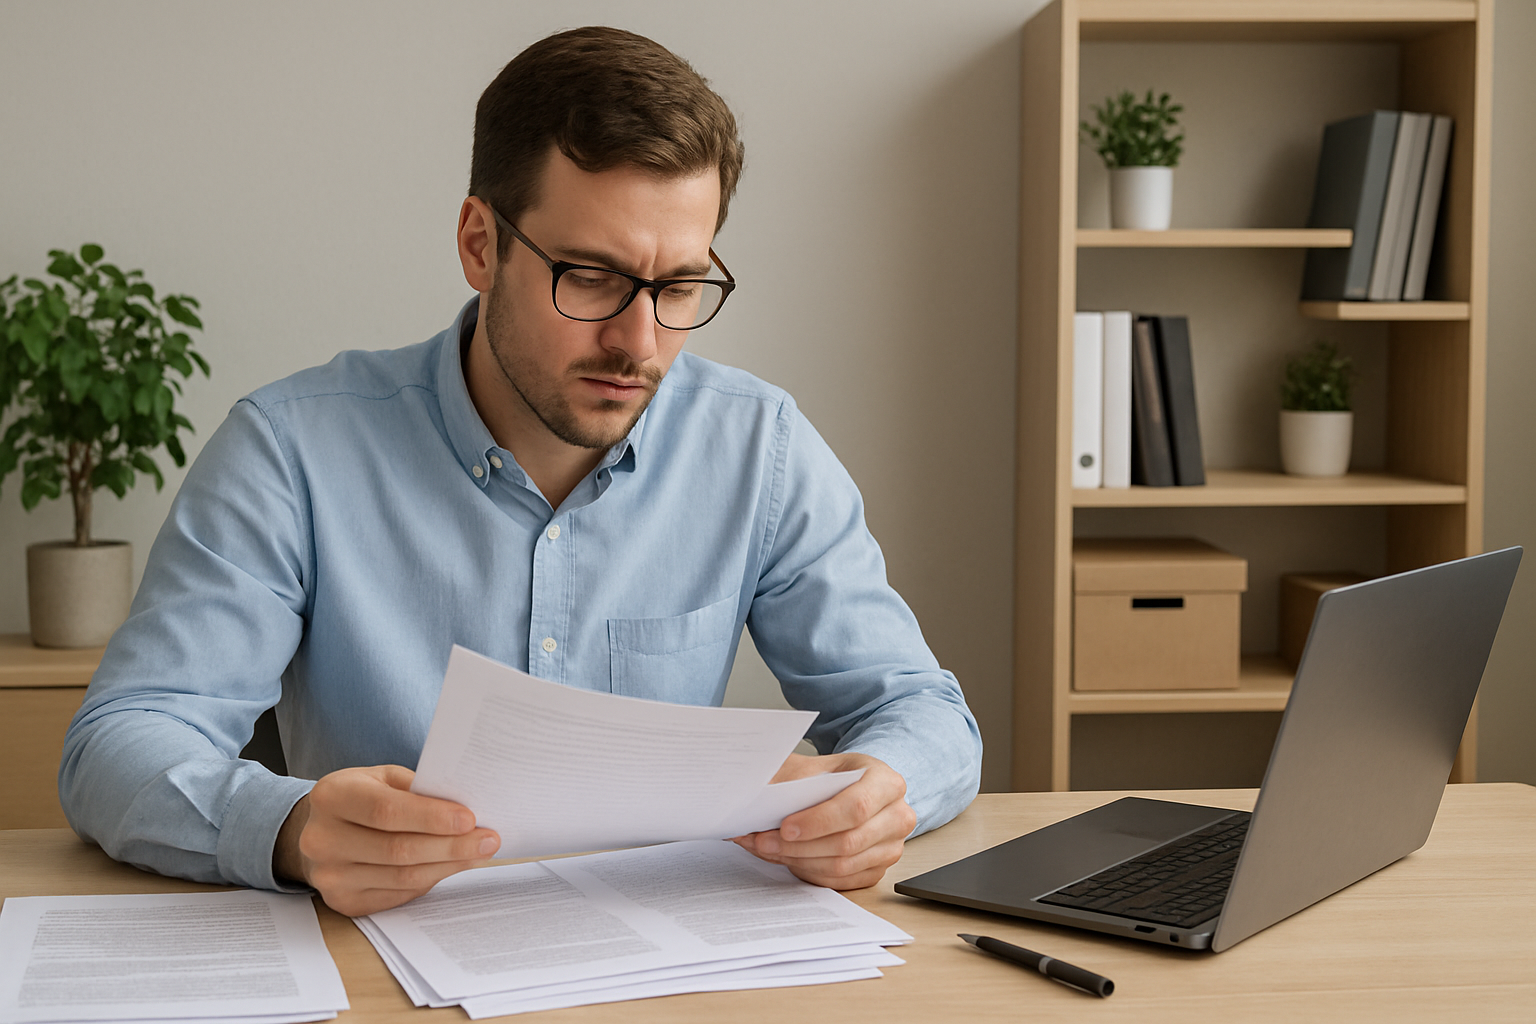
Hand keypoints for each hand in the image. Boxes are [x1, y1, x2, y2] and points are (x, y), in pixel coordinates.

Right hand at [273, 764, 499, 915]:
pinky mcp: (343, 902)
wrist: (320, 829)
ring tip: (479, 853)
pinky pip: (398, 894)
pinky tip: (452, 866)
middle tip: (488, 840)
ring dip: (448, 865)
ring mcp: (329, 876)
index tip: (470, 819)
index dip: (431, 818)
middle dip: (450, 846)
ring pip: (402, 877)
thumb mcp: (382, 778)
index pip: (386, 811)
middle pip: (397, 850)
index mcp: (332, 797)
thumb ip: (417, 789)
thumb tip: (466, 806)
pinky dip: (431, 880)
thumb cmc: (362, 797)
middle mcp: (322, 839)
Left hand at [732, 752, 915, 889]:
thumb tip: (753, 794)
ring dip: (799, 861)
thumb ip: (790, 779)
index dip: (818, 821)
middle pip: (848, 842)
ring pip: (843, 865)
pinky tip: (787, 858)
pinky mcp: (878, 869)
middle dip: (799, 846)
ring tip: (767, 848)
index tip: (785, 827)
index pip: (856, 807)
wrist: (852, 788)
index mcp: (886, 782)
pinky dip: (809, 872)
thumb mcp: (813, 766)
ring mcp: (892, 846)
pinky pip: (842, 881)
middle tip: (763, 841)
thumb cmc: (834, 777)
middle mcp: (898, 815)